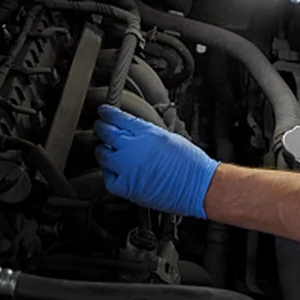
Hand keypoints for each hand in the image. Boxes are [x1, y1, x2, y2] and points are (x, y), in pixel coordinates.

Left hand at [93, 105, 219, 217]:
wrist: (199, 187)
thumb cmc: (191, 164)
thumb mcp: (168, 137)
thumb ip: (147, 133)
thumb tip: (133, 131)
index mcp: (147, 133)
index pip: (119, 118)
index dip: (108, 113)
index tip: (103, 111)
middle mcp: (134, 149)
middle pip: (108, 133)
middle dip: (102, 128)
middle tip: (100, 126)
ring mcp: (128, 169)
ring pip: (103, 155)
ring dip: (102, 150)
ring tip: (104, 149)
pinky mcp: (128, 188)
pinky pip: (108, 178)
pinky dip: (108, 173)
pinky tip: (112, 171)